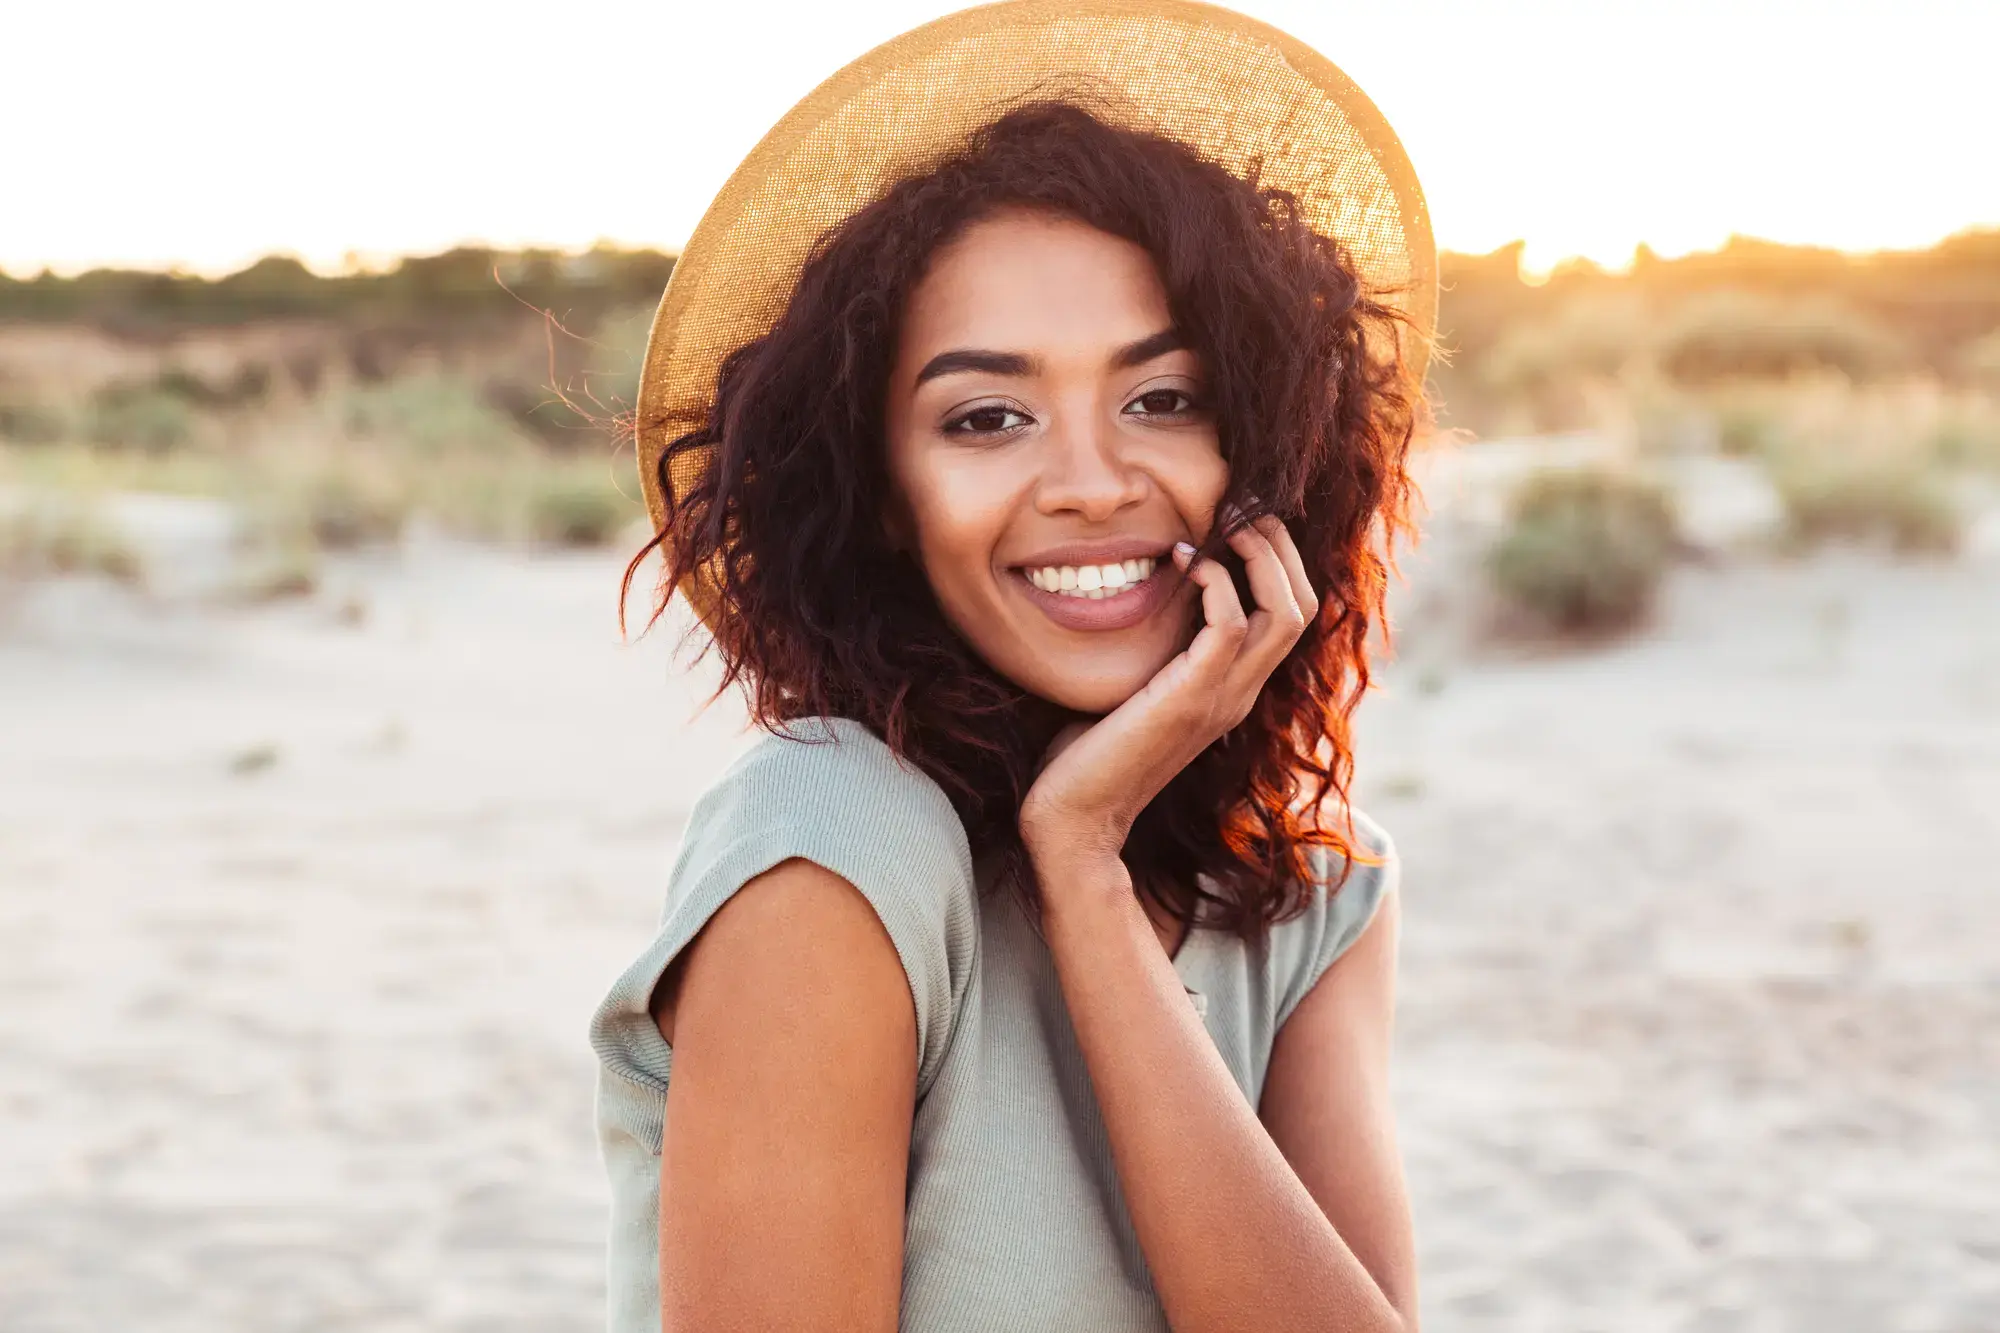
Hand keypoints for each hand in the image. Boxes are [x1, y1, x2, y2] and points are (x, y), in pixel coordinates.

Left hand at [1019, 508, 1320, 863]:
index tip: (1235, 521)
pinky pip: (1233, 625)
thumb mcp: (1133, 687)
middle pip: (1305, 605)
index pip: (1292, 615)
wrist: (1073, 816)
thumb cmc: (1087, 753)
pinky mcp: (1192, 698)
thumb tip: (1138, 590)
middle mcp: (1241, 693)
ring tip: (1226, 522)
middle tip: (1241, 506)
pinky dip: (1217, 583)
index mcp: (1233, 689)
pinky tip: (1183, 563)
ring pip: (1287, 612)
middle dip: (1280, 545)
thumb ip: (1153, 648)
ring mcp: (1223, 698)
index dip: (1277, 561)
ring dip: (1260, 554)